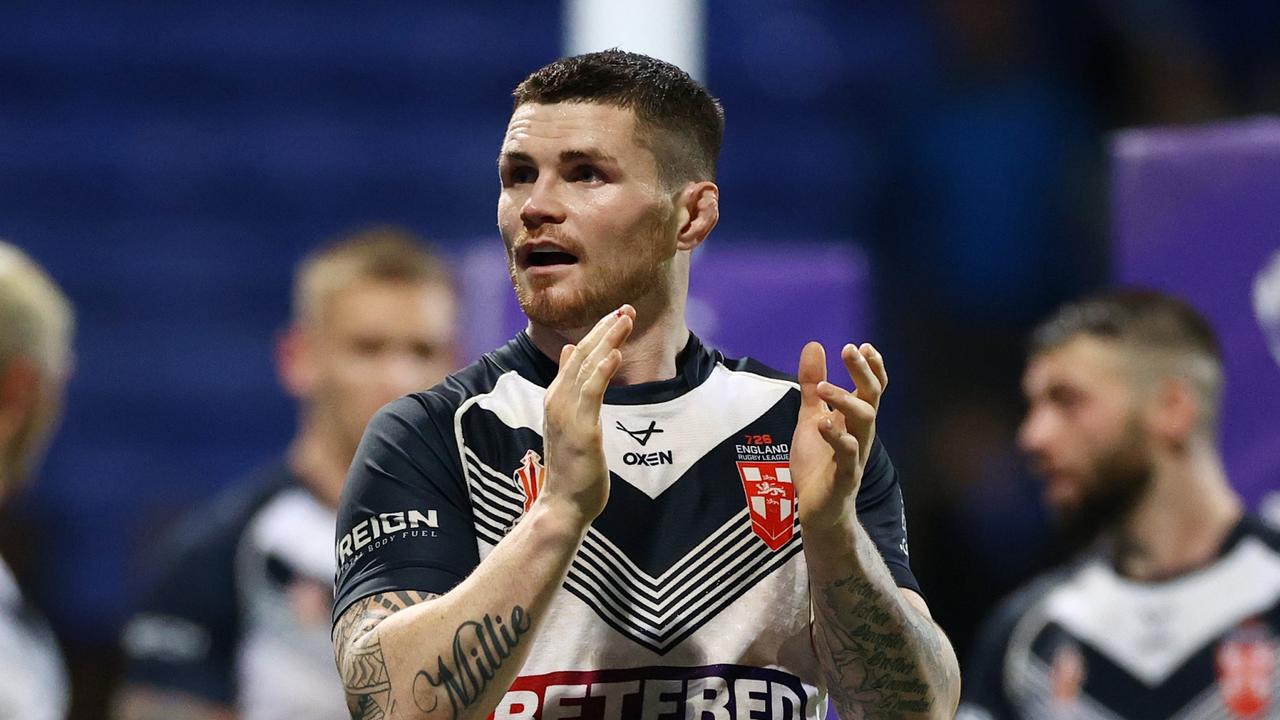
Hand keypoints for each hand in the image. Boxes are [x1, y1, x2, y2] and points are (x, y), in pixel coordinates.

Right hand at [537, 305, 634, 528]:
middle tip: (627, 308)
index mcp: (557, 396)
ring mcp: (567, 414)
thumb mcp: (568, 419)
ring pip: (587, 367)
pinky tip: (615, 353)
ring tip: (625, 319)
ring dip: (607, 340)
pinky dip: (602, 371)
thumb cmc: (570, 465)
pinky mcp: (581, 430)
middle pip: (582, 354)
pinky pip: (591, 394)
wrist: (562, 504)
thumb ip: (570, 386)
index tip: (619, 314)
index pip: (578, 355)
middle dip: (605, 329)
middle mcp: (558, 399)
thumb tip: (568, 352)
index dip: (598, 332)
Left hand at [790, 341, 887, 531]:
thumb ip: (811, 385)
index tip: (862, 345)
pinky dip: (838, 438)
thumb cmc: (818, 462)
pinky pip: (848, 455)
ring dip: (845, 400)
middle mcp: (861, 434)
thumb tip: (814, 345)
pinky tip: (823, 424)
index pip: (872, 388)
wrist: (817, 509)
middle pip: (872, 398)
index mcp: (854, 419)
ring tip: (822, 387)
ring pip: (865, 422)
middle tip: (848, 349)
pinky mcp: (845, 476)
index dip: (871, 367)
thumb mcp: (810, 416)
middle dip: (863, 373)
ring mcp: (855, 454)